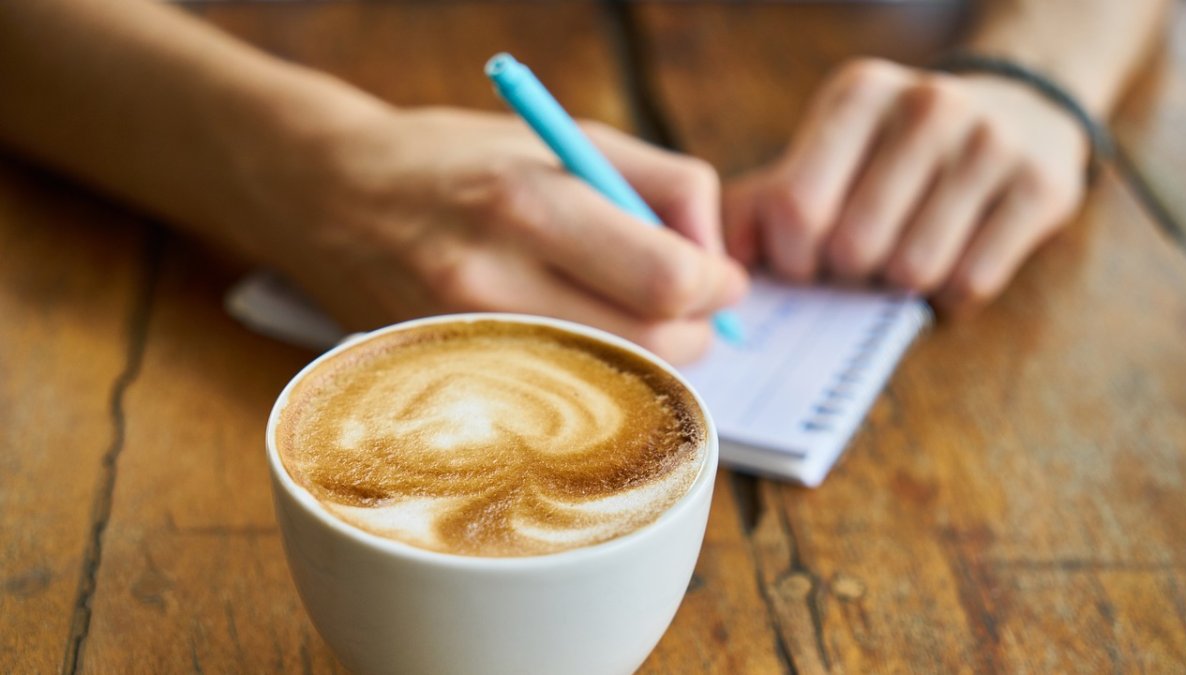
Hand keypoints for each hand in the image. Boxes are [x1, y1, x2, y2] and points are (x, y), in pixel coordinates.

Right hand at [240, 106, 746, 362]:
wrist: (329, 196)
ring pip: (610, 383)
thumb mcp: (565, 136)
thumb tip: (718, 261)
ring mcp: (467, 342)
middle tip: (690, 304)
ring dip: (649, 356)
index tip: (719, 277)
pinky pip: (558, 398)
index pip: (664, 278)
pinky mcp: (453, 378)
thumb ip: (663, 185)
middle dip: (694, 329)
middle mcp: (491, 282)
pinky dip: (595, 373)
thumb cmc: (457, 158)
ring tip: (633, 314)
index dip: (714, 284)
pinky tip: (583, 337)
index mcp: (526, 203)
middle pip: (649, 346)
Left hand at [724, 58, 1088, 314]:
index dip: (793, 259)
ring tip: (902, 257)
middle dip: (847, 275)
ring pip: (914, 270)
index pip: (797, 208)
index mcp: (858, 95)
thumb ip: (761, 203)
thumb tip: (717, 265)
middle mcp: (927, 106)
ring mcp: (991, 143)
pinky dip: (949, 296)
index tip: (804, 262)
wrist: (1017, 108)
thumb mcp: (825, 152)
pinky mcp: (1042, 186)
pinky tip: (951, 261)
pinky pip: (971, 283)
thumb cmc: (892, 152)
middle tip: (858, 263)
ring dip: (898, 287)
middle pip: (855, 247)